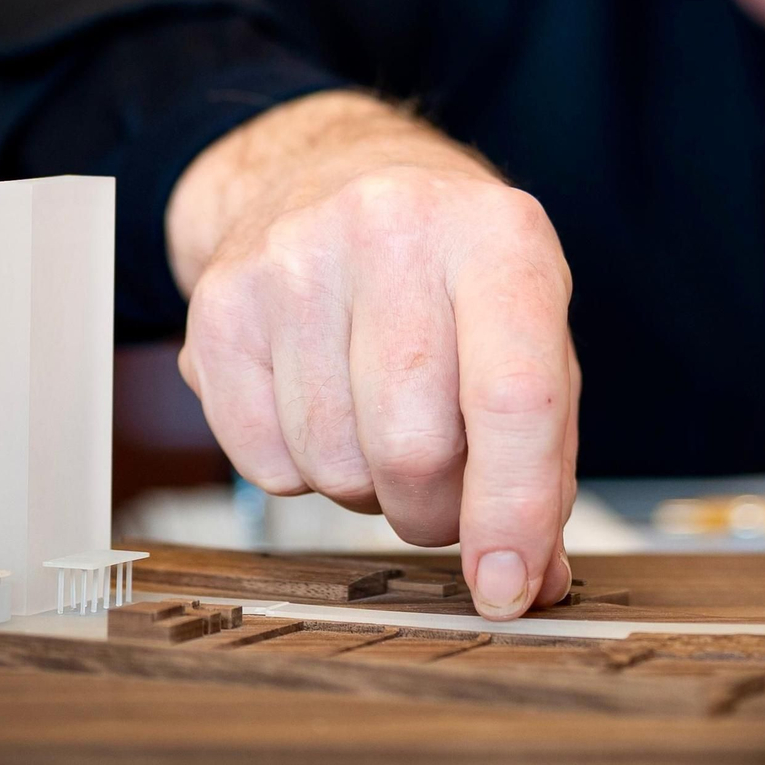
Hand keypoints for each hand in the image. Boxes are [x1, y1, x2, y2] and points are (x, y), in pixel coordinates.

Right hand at [168, 91, 577, 617]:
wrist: (329, 177)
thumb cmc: (446, 272)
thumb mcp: (528, 332)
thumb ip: (544, 456)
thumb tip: (533, 579)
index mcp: (499, 236)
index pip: (514, 396)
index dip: (512, 512)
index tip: (506, 587)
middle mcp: (393, 230)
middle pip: (414, 448)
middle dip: (434, 508)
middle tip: (441, 486)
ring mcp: (294, 260)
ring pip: (333, 467)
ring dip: (366, 488)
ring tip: (377, 425)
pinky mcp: (220, 304)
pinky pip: (261, 462)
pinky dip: (299, 471)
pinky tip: (320, 408)